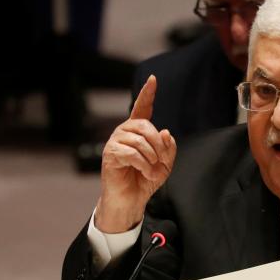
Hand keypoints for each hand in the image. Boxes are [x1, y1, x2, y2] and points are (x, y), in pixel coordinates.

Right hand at [95, 75, 175, 232]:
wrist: (131, 200)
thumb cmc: (145, 180)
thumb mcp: (165, 164)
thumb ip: (168, 148)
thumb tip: (165, 131)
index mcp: (138, 131)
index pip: (143, 108)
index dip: (147, 93)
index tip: (153, 79)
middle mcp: (125, 132)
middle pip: (145, 126)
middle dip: (158, 145)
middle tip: (160, 161)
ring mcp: (115, 142)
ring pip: (140, 141)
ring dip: (152, 159)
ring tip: (151, 170)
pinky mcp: (110, 154)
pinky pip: (133, 153)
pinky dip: (144, 166)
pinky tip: (145, 174)